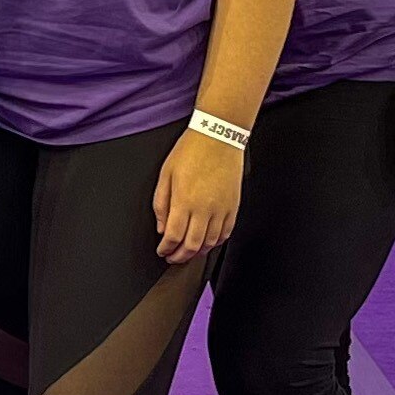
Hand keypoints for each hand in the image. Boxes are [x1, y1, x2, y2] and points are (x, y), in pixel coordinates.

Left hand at [153, 128, 244, 261]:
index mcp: (184, 200)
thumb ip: (161, 203)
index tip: (162, 250)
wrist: (218, 136)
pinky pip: (226, 232)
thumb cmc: (191, 150)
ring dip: (198, 252)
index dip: (166, 248)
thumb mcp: (166, 174)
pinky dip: (216, 243)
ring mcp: (221, 209)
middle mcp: (204, 209)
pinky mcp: (233, 206)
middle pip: (192, 245)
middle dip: (180, 256)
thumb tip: (162, 227)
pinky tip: (208, 243)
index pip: (174, 236)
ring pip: (210, 242)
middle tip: (173, 257)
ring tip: (188, 252)